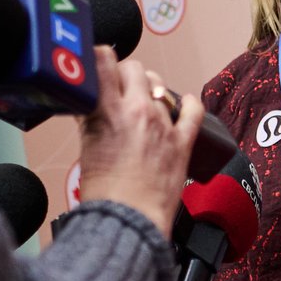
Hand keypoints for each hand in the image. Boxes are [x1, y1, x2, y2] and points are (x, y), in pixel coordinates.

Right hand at [78, 46, 203, 236]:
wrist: (129, 223)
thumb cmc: (105, 196)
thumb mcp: (86, 148)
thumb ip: (89, 119)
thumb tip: (89, 102)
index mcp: (108, 112)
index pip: (103, 61)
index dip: (98, 56)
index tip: (95, 61)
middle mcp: (138, 111)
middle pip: (134, 68)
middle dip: (123, 74)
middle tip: (117, 89)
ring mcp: (164, 125)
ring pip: (159, 85)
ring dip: (149, 89)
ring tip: (141, 102)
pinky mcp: (183, 142)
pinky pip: (193, 109)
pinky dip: (188, 103)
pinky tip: (181, 103)